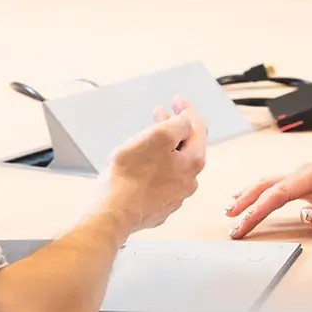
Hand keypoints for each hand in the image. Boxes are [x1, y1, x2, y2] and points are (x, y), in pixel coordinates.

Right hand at [100, 96, 207, 231]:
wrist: (113, 211)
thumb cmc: (132, 175)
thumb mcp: (158, 136)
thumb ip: (179, 124)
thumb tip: (185, 122)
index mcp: (193, 162)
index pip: (198, 128)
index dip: (187, 110)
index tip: (176, 100)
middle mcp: (188, 181)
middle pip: (186, 146)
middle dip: (173, 126)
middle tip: (160, 113)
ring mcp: (174, 196)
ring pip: (173, 163)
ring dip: (164, 146)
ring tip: (147, 136)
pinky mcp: (158, 206)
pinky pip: (160, 179)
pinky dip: (154, 165)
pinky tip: (141, 161)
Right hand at [225, 164, 311, 238]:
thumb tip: (303, 215)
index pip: (280, 193)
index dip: (259, 209)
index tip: (244, 223)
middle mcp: (305, 171)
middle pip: (268, 186)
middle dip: (247, 205)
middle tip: (231, 224)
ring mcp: (302, 173)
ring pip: (267, 182)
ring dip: (248, 196)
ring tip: (230, 212)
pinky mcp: (301, 180)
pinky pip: (274, 184)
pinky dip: (256, 192)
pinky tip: (244, 197)